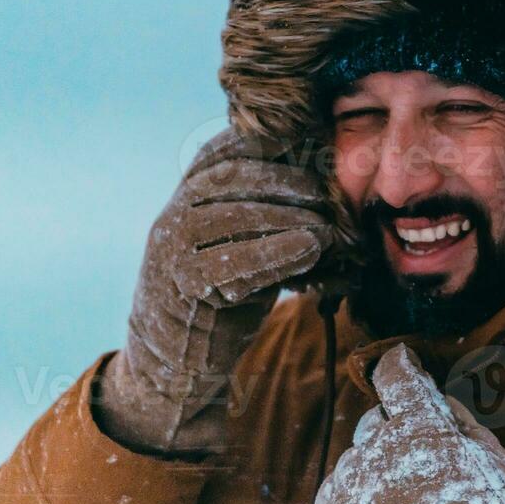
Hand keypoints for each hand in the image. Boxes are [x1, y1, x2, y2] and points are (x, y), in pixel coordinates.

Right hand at [96, 127, 341, 454]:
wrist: (175, 360)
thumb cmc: (222, 297)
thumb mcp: (240, 244)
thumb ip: (267, 211)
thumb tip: (329, 184)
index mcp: (185, 196)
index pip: (225, 150)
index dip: (270, 143)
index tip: (314, 148)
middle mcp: (174, 214)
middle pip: (236, 178)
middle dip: (291, 182)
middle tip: (331, 197)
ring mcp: (173, 248)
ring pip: (238, 215)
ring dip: (293, 217)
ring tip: (330, 230)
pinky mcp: (185, 286)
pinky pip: (236, 261)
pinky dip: (280, 252)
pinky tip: (313, 250)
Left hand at [314, 345, 504, 503]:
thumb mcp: (492, 454)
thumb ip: (456, 417)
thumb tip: (432, 395)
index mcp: (423, 424)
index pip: (396, 374)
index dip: (400, 366)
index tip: (403, 365)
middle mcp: (380, 446)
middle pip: (376, 421)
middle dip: (395, 434)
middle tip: (423, 467)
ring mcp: (354, 482)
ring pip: (358, 458)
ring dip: (377, 470)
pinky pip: (339, 489)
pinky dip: (357, 498)